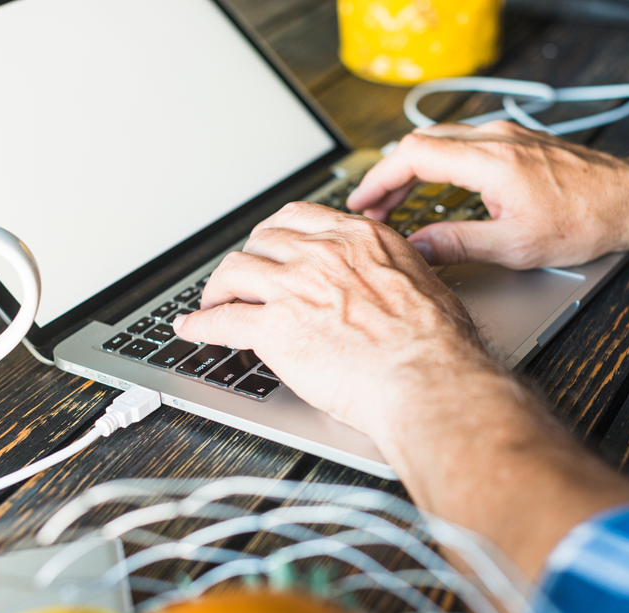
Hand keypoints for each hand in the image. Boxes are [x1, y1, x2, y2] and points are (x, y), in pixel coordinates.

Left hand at [172, 202, 489, 439]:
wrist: (427, 379)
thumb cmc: (436, 343)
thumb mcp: (421, 281)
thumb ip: (392, 268)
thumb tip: (388, 275)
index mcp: (358, 238)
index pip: (297, 218)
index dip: (273, 234)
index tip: (268, 245)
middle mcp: (322, 254)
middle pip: (260, 241)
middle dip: (246, 259)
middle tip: (241, 277)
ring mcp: (294, 288)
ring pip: (234, 271)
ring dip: (218, 288)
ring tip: (213, 302)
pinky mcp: (275, 328)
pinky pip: (222, 320)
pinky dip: (200, 325)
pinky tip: (192, 329)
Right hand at [346, 121, 628, 268]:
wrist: (628, 200)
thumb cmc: (583, 220)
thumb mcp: (514, 246)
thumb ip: (457, 244)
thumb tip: (416, 248)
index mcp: (489, 161)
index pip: (413, 156)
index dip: (379, 179)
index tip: (362, 202)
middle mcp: (494, 139)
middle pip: (419, 144)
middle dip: (389, 177)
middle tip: (373, 210)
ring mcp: (504, 135)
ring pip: (438, 141)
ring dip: (411, 169)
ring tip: (395, 202)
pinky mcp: (513, 140)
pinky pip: (459, 143)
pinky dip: (434, 163)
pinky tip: (432, 185)